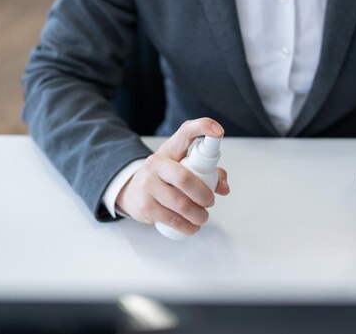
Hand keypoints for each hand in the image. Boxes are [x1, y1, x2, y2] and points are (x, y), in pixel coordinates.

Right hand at [117, 118, 229, 234]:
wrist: (132, 191)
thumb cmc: (166, 177)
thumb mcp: (184, 167)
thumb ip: (209, 172)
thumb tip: (224, 188)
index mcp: (171, 148)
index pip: (187, 131)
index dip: (203, 127)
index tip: (219, 131)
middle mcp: (156, 162)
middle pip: (185, 178)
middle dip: (204, 195)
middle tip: (210, 202)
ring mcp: (147, 183)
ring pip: (180, 203)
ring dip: (198, 215)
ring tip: (202, 217)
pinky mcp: (144, 204)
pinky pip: (171, 219)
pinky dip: (187, 226)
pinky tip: (192, 227)